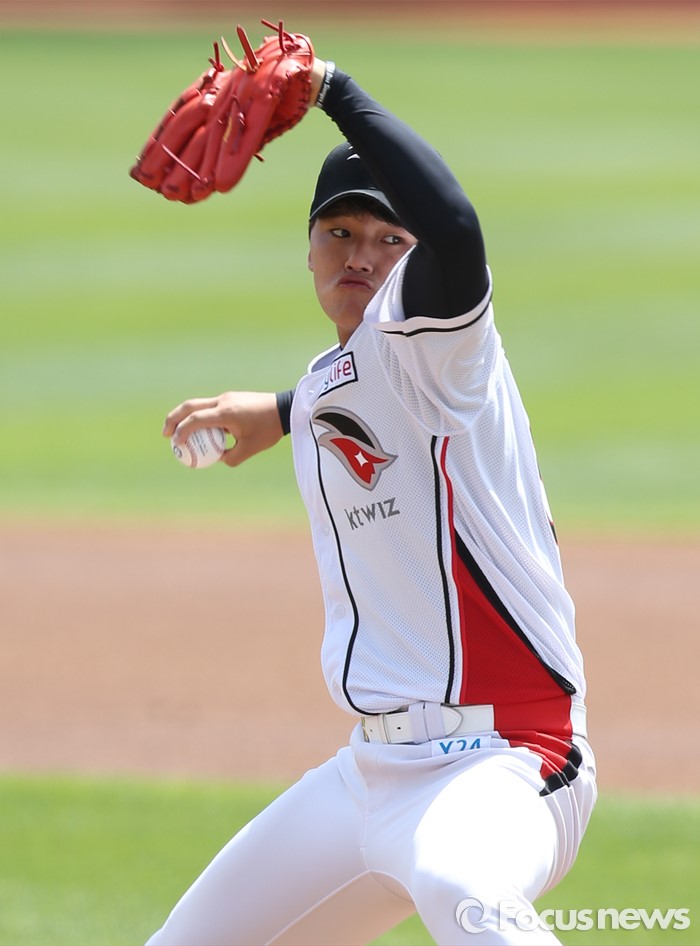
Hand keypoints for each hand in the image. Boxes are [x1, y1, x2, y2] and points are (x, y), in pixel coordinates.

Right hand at [163, 391, 283, 467]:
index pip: (196, 419)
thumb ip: (231, 457)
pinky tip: (199, 430)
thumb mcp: (250, 449)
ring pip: (198, 404)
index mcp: (226, 413)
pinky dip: (199, 416)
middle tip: (165, 434)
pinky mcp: (230, 398)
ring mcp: (226, 397)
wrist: (285, 409)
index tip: (175, 443)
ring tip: (177, 432)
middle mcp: (222, 401)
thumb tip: (217, 458)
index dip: (182, 431)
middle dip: (173, 419)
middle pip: (189, 406)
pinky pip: (209, 407)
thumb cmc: (269, 430)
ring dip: (185, 417)